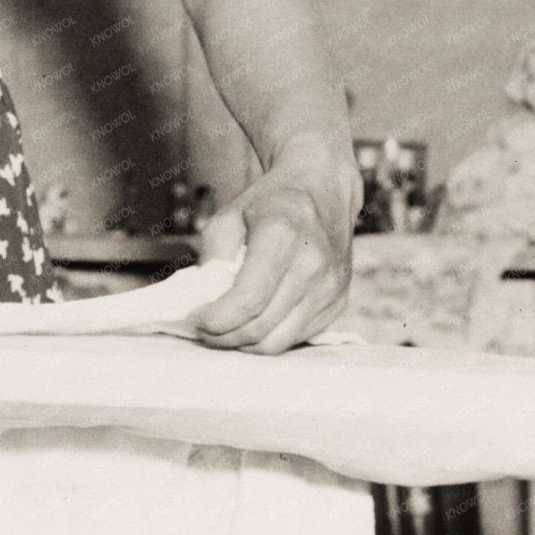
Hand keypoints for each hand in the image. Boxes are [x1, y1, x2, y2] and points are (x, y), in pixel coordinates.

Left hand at [189, 140, 358, 354]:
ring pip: (279, 341)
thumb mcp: (229, 215)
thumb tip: (205, 300)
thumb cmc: (269, 203)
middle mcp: (312, 264)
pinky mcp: (338, 302)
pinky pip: (297, 337)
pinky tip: (253, 323)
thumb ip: (213, 256)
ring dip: (245, 344)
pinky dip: (270, 338)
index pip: (248, 299)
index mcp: (282, 236)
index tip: (195, 320)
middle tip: (203, 330)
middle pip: (261, 326)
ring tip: (224, 330)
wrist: (322, 190)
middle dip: (224, 337)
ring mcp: (330, 287)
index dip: (217, 319)